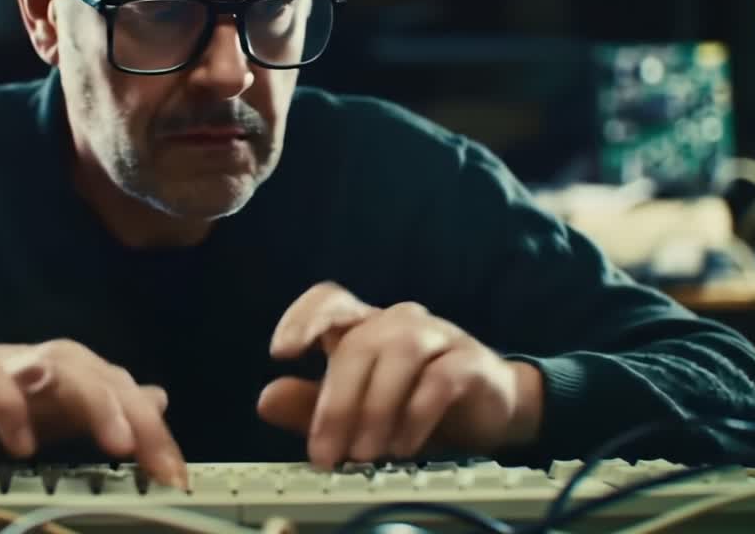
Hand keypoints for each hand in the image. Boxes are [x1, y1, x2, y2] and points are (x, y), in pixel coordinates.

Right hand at [0, 340, 186, 487]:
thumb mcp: (53, 409)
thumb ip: (103, 407)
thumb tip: (158, 399)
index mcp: (78, 372)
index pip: (129, 397)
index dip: (157, 435)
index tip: (177, 478)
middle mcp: (53, 363)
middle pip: (107, 380)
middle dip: (139, 421)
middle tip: (159, 464)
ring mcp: (12, 366)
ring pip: (64, 373)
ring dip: (94, 405)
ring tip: (116, 444)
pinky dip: (13, 414)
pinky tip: (23, 448)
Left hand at [257, 282, 543, 468]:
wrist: (489, 410)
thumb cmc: (414, 403)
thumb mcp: (357, 410)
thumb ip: (311, 404)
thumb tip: (266, 399)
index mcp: (365, 326)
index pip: (329, 301)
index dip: (303, 318)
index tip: (281, 353)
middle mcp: (398, 322)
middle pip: (359, 344)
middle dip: (338, 402)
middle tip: (327, 452)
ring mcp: (436, 336)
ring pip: (398, 355)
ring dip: (376, 408)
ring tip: (365, 453)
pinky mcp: (468, 361)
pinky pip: (439, 380)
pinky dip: (415, 415)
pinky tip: (402, 446)